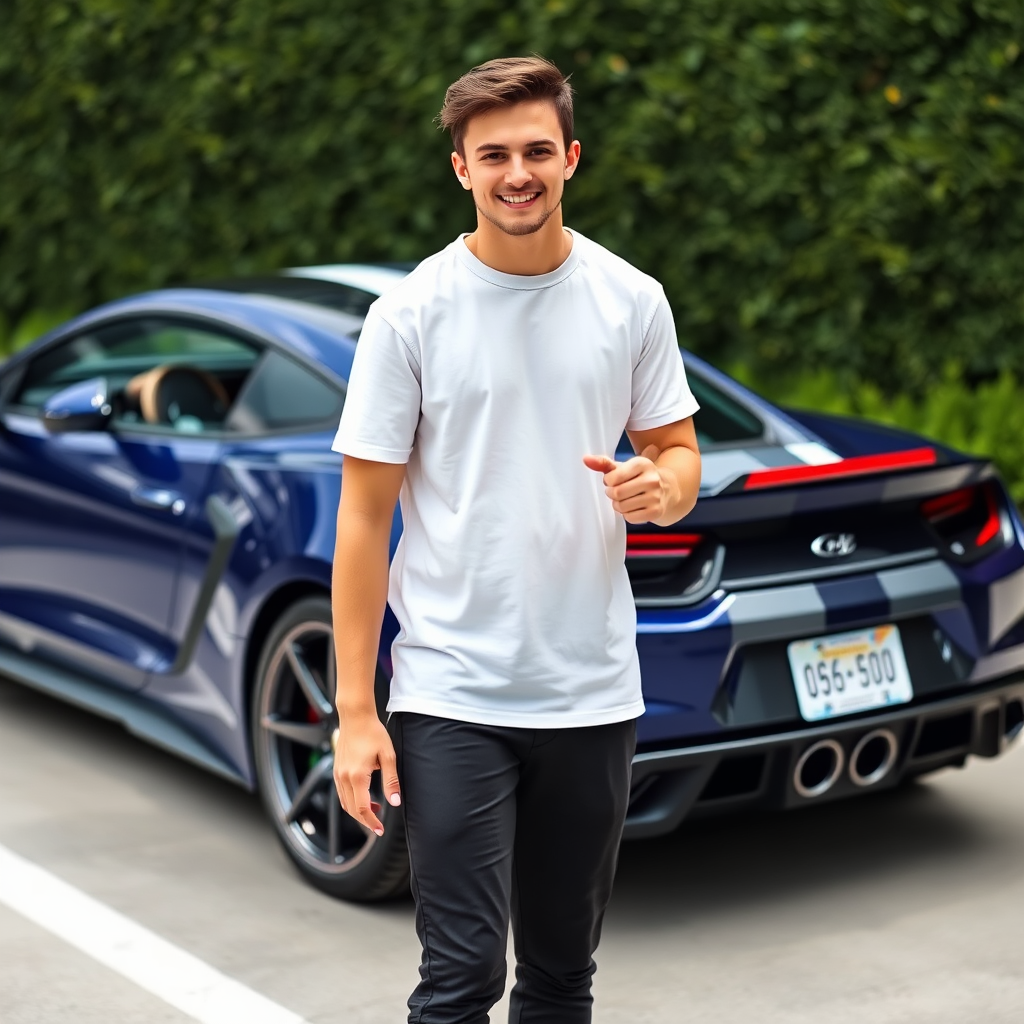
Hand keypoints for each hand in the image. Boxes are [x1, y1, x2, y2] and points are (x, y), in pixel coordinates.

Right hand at [332, 710, 400, 835]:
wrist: (355, 717)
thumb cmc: (373, 732)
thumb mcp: (388, 756)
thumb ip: (391, 780)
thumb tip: (394, 802)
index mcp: (357, 776)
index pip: (363, 809)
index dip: (372, 822)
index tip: (380, 830)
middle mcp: (344, 778)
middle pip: (352, 810)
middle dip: (365, 821)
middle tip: (378, 825)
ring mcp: (338, 774)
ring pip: (345, 803)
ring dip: (358, 811)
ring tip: (374, 810)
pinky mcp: (336, 770)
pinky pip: (342, 793)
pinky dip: (351, 801)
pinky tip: (364, 797)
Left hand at [583, 445, 673, 523]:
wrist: (666, 490)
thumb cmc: (638, 477)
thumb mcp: (623, 467)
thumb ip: (603, 463)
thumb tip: (586, 459)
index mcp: (643, 464)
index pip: (614, 477)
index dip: (608, 481)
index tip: (613, 480)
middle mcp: (652, 480)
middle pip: (617, 493)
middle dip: (611, 494)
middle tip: (616, 492)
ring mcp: (656, 497)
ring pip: (622, 506)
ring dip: (617, 505)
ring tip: (624, 499)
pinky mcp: (656, 512)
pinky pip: (630, 518)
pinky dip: (626, 514)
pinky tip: (632, 507)